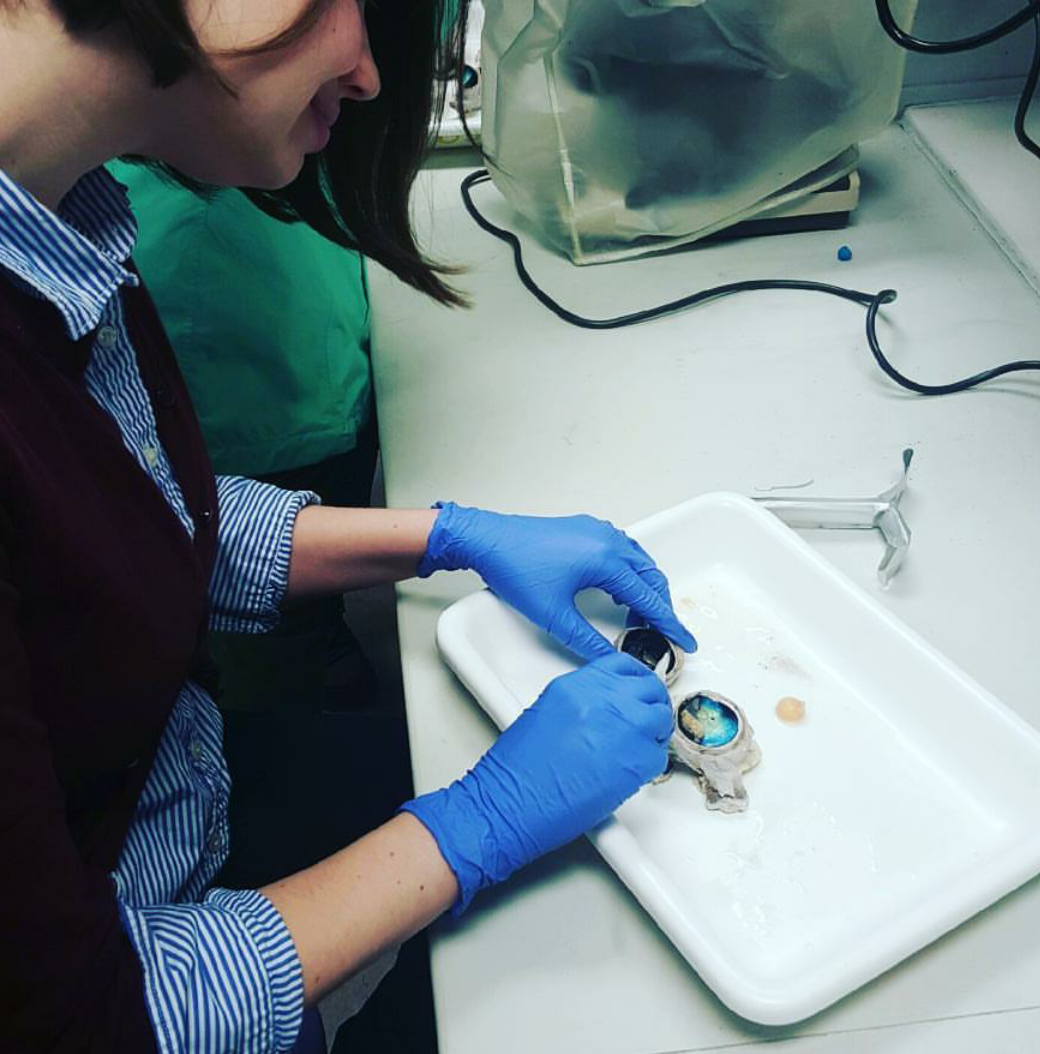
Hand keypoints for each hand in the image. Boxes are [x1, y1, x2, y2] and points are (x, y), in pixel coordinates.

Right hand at [401, 652, 673, 913]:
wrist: (510, 803)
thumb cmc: (516, 770)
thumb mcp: (545, 714)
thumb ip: (581, 703)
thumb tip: (606, 708)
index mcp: (577, 685)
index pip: (623, 665)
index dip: (637, 680)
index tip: (638, 691)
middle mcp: (602, 700)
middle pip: (649, 687)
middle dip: (652, 703)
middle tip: (647, 720)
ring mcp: (622, 728)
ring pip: (661, 718)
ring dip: (654, 732)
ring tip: (638, 748)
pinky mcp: (634, 763)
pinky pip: (659, 755)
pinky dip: (650, 763)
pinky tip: (629, 772)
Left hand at [417, 502, 696, 659]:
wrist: (487, 540)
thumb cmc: (516, 570)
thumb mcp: (554, 615)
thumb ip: (587, 640)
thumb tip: (609, 659)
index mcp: (606, 560)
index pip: (648, 597)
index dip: (669, 623)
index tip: (685, 640)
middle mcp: (608, 540)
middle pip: (651, 576)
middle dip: (661, 606)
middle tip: (662, 632)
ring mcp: (597, 531)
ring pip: (638, 561)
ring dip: (645, 587)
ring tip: (639, 617)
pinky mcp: (585, 529)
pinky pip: (622, 550)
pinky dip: (629, 572)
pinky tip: (617, 590)